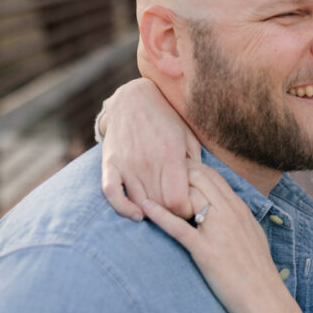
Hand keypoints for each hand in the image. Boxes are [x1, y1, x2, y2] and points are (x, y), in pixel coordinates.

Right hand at [99, 78, 201, 218]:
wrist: (133, 98)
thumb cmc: (166, 119)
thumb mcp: (188, 136)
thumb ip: (196, 163)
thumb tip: (201, 189)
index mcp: (170, 156)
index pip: (177, 201)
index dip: (184, 210)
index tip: (188, 207)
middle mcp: (147, 162)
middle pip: (159, 205)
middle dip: (170, 212)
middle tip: (177, 208)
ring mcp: (127, 163)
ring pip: (139, 202)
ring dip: (151, 211)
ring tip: (161, 210)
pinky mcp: (110, 163)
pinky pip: (111, 192)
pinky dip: (122, 207)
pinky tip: (135, 214)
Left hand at [141, 161, 312, 312]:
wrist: (266, 301)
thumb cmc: (258, 273)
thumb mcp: (252, 236)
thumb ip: (237, 219)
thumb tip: (225, 210)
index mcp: (240, 209)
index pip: (213, 176)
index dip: (191, 167)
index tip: (173, 168)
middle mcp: (230, 214)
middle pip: (199, 179)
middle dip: (175, 170)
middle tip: (154, 170)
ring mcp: (218, 232)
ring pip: (189, 196)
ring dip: (166, 188)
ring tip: (146, 184)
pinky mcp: (206, 252)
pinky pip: (179, 228)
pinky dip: (160, 215)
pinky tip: (145, 207)